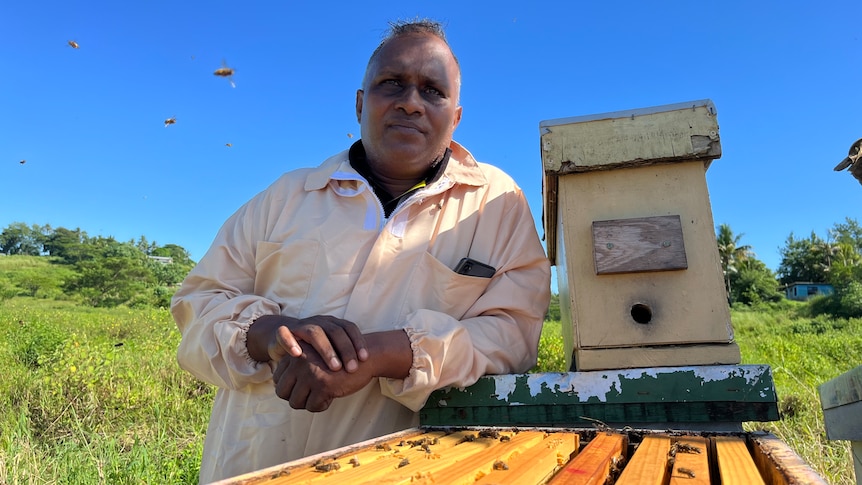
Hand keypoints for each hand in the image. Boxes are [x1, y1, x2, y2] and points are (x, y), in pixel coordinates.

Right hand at [247, 314, 368, 372]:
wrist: (284, 338)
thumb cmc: (314, 348)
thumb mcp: (332, 349)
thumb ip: (346, 355)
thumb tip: (369, 368)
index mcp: (332, 324)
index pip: (349, 328)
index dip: (358, 342)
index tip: (365, 358)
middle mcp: (319, 322)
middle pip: (335, 331)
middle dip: (345, 350)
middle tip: (352, 368)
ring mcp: (301, 326)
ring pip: (314, 332)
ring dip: (326, 349)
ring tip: (334, 367)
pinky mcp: (283, 332)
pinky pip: (285, 334)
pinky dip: (290, 343)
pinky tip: (298, 355)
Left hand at [272, 341, 375, 411]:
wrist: (366, 357)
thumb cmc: (339, 361)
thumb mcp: (314, 359)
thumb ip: (297, 369)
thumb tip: (280, 390)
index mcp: (295, 353)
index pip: (278, 380)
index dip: (292, 388)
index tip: (307, 386)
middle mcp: (299, 361)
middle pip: (282, 392)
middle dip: (297, 398)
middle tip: (313, 395)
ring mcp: (310, 372)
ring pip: (296, 402)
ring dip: (310, 403)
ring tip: (324, 393)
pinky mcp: (323, 384)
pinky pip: (313, 407)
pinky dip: (322, 405)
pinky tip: (333, 394)